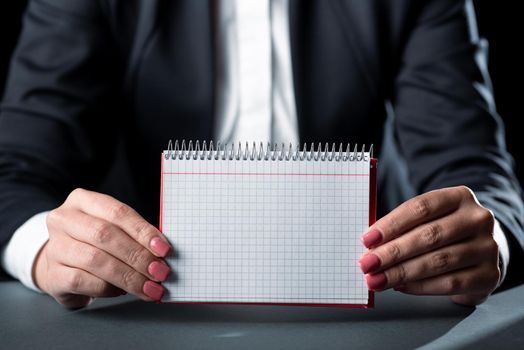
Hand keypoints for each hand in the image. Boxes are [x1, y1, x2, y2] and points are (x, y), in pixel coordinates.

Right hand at [34, 188, 171, 307]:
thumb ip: (136, 235)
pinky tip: (123, 291)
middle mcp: (64, 219)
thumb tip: (163, 252)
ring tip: (149, 286)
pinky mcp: (53, 274)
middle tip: (160, 272)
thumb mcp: (114, 229)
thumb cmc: (95, 243)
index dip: (143, 231)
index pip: (118, 212)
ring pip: (96, 260)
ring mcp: (55, 247)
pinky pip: (85, 281)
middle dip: (138, 256)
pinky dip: (109, 288)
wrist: (62, 265)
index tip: (164, 249)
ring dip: (128, 276)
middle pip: (106, 235)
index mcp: (82, 200)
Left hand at [359, 186, 499, 305]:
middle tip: (367, 264)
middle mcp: (478, 219)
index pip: (420, 208)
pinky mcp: (489, 275)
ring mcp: (487, 247)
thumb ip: (403, 228)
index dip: (391, 224)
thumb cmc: (445, 233)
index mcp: (459, 197)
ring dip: (401, 272)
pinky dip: (420, 286)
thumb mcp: (428, 220)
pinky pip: (449, 283)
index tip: (367, 239)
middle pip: (428, 235)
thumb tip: (370, 246)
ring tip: (377, 279)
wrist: (481, 252)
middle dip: (392, 252)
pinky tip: (400, 286)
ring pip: (438, 261)